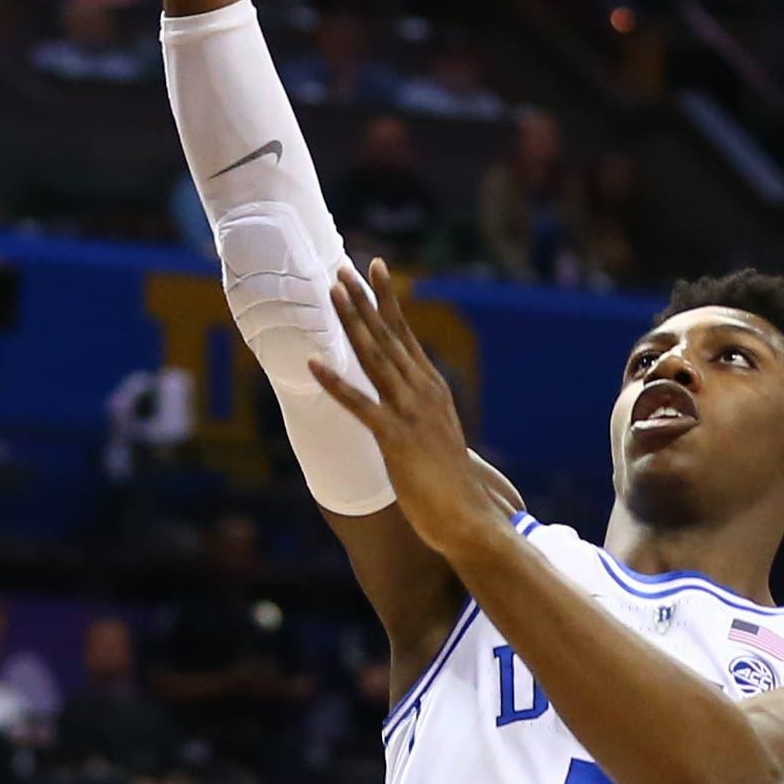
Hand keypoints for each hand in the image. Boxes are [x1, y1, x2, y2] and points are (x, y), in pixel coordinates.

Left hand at [313, 261, 507, 558]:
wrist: (469, 517)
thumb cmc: (451, 484)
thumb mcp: (437, 437)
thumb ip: (423, 414)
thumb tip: (413, 404)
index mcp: (431, 388)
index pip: (405, 334)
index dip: (387, 300)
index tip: (374, 268)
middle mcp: (422, 392)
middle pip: (387, 336)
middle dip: (363, 299)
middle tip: (342, 265)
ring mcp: (409, 414)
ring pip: (374, 357)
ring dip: (351, 323)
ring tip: (332, 292)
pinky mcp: (395, 440)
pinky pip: (359, 405)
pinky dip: (335, 383)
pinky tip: (314, 363)